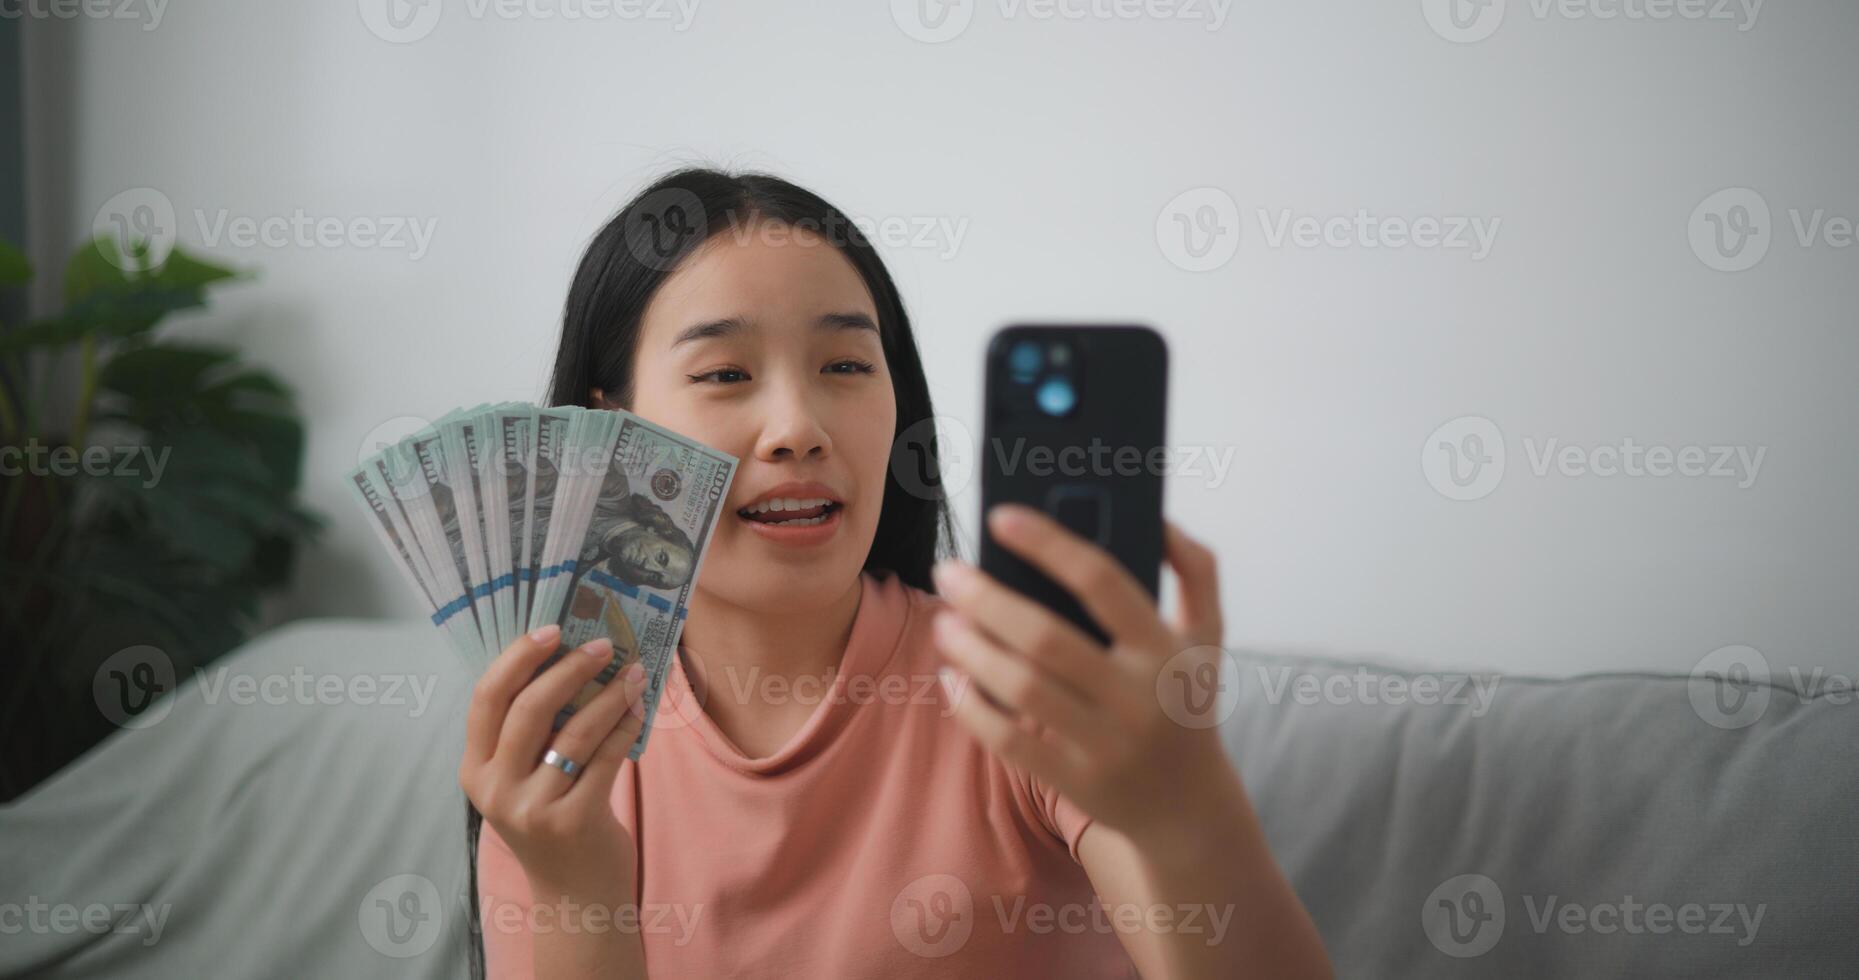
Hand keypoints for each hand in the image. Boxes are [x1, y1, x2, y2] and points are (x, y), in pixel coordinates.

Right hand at [459, 625, 648, 894]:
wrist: (574, 895)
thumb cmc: (551, 821)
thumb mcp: (521, 780)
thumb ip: (529, 732)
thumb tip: (570, 656)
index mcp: (475, 771)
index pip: (486, 699)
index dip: (517, 658)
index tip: (552, 629)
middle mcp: (496, 789)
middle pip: (528, 708)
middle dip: (568, 668)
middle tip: (601, 645)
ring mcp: (533, 808)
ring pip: (574, 731)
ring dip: (609, 694)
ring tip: (633, 672)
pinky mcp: (574, 820)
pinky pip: (606, 757)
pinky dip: (626, 725)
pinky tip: (639, 708)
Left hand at [931, 504, 1234, 847]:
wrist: (1190, 805)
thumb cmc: (1184, 699)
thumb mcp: (1208, 635)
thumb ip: (1195, 569)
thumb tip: (1155, 517)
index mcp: (1165, 649)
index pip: (1101, 581)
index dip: (1047, 544)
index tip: (999, 517)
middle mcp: (1138, 697)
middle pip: (1046, 637)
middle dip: (986, 599)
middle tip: (948, 571)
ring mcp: (1107, 744)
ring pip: (1022, 688)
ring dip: (972, 650)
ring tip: (945, 622)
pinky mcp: (1076, 781)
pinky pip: (1010, 742)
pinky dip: (973, 707)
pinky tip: (952, 678)